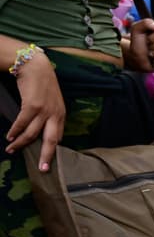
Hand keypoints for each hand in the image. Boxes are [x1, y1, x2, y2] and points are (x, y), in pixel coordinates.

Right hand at [5, 49, 63, 170]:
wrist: (36, 66)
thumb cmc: (42, 85)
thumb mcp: (52, 101)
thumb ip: (50, 116)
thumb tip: (42, 131)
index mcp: (61, 115)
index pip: (58, 137)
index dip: (52, 150)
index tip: (47, 161)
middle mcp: (55, 115)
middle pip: (51, 140)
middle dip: (46, 156)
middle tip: (42, 169)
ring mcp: (44, 111)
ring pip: (32, 133)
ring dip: (20, 143)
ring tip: (11, 150)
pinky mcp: (32, 106)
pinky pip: (22, 123)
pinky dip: (15, 131)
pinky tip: (9, 137)